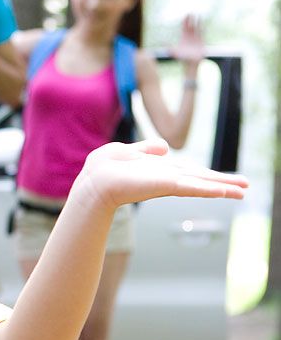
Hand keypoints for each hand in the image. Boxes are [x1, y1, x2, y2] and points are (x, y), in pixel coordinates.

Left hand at [72, 139, 246, 211]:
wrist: (94, 182)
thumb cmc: (104, 169)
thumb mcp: (127, 151)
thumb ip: (146, 149)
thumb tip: (165, 147)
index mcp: (160, 170)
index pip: (189, 171)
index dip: (208, 175)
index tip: (226, 181)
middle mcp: (167, 177)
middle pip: (200, 178)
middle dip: (223, 182)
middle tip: (245, 188)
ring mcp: (167, 182)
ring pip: (200, 184)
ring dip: (222, 187)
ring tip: (243, 193)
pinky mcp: (165, 186)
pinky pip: (191, 188)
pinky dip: (208, 190)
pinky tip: (224, 192)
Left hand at [172, 14, 205, 75]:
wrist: (191, 64)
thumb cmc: (182, 59)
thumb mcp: (175, 52)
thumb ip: (169, 47)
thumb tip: (163, 43)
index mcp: (183, 38)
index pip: (184, 27)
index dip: (185, 21)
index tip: (186, 15)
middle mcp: (189, 37)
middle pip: (190, 26)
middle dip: (190, 20)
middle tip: (191, 12)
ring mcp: (195, 39)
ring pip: (196, 28)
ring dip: (197, 22)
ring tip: (198, 15)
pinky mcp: (201, 41)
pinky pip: (202, 33)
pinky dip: (202, 28)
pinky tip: (203, 24)